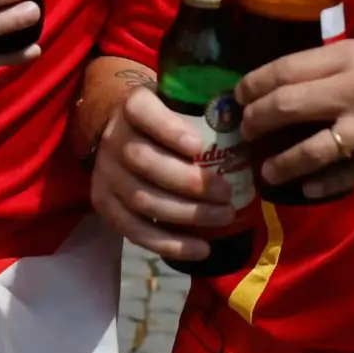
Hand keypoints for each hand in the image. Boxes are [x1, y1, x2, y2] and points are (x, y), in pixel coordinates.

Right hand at [91, 86, 234, 260]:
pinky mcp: (104, 204)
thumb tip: (249, 128)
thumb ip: (203, 111)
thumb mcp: (177, 104)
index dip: (169, 130)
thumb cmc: (165, 121)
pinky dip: (170, 244)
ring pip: (142, 199)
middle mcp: (114, 138)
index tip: (198, 146)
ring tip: (223, 217)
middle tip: (226, 193)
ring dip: (186, 214)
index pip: (143, 111)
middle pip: (144, 161)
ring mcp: (105, 174)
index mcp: (133, 106)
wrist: (122, 134)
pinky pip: (134, 230)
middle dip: (189, 182)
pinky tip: (201, 249)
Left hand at [234, 37, 353, 199]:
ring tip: (266, 170)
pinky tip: (308, 188)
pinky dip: (322, 183)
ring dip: (281, 162)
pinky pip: (347, 174)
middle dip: (255, 122)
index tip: (237, 96)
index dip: (253, 85)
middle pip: (286, 105)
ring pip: (311, 148)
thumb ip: (338, 65)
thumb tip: (294, 83)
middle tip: (244, 132)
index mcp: (350, 55)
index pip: (284, 68)